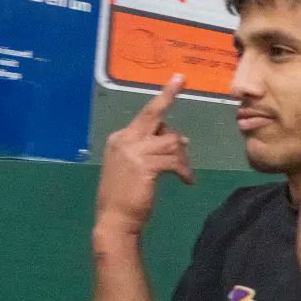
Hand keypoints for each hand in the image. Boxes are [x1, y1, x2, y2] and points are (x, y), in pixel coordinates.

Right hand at [95, 74, 191, 237]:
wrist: (114, 220)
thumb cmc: (124, 198)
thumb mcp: (133, 168)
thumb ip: (151, 150)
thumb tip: (179, 139)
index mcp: (119, 139)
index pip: (145, 116)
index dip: (163, 99)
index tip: (177, 80)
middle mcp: (124, 140)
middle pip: (153, 114)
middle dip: (168, 96)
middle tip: (181, 80)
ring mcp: (134, 152)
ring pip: (171, 142)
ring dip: (182, 158)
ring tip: (185, 173)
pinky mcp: (146, 166)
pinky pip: (173, 160)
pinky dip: (183, 170)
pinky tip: (186, 181)